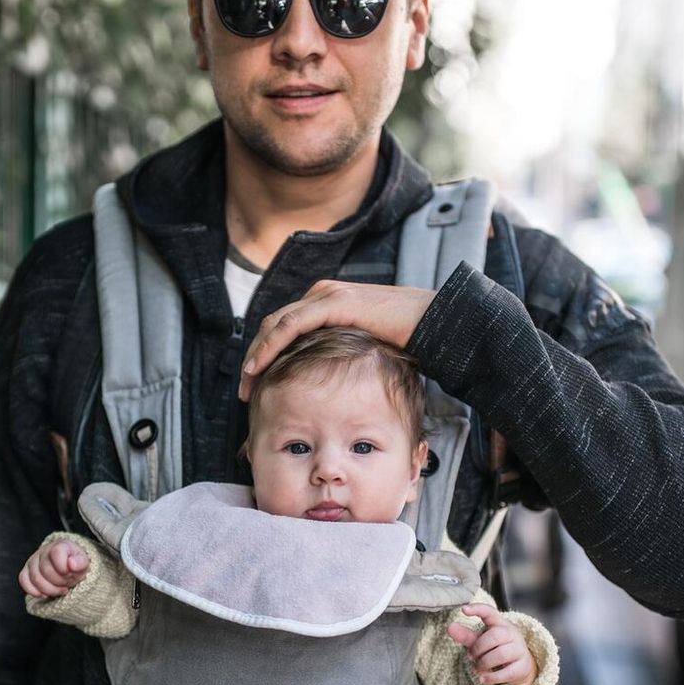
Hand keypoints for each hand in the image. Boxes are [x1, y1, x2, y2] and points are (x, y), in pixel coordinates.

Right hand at [19, 537, 89, 598]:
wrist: (68, 569)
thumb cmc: (75, 566)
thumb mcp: (84, 564)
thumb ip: (80, 562)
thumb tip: (71, 563)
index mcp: (59, 545)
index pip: (56, 552)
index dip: (63, 567)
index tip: (70, 573)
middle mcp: (44, 551)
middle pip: (46, 569)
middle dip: (59, 581)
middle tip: (68, 583)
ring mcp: (33, 561)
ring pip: (35, 578)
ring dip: (50, 589)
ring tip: (60, 590)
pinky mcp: (26, 572)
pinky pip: (24, 581)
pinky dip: (34, 591)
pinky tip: (45, 595)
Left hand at [238, 281, 434, 400]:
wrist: (438, 322)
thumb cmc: (409, 339)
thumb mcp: (365, 349)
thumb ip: (343, 355)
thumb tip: (329, 384)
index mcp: (327, 302)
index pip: (283, 327)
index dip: (265, 354)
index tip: (256, 385)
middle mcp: (323, 293)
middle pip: (273, 325)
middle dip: (254, 357)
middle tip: (245, 391)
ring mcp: (327, 295)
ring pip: (276, 324)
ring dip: (257, 354)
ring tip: (247, 383)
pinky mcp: (335, 302)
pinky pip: (291, 324)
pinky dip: (271, 346)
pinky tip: (260, 366)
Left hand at [444, 603, 535, 684]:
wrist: (519, 667)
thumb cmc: (496, 649)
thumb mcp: (480, 640)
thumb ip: (465, 635)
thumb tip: (450, 628)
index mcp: (500, 623)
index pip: (490, 612)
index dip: (478, 609)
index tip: (464, 609)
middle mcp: (512, 634)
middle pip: (494, 636)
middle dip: (478, 648)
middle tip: (471, 657)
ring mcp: (519, 649)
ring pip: (500, 654)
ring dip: (484, 663)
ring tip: (477, 668)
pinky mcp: (522, 666)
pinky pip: (507, 672)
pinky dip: (492, 677)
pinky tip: (483, 679)